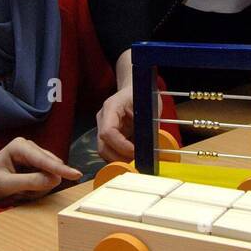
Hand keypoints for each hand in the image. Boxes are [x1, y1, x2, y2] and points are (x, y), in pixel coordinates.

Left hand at [0, 137, 81, 207]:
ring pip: (50, 174)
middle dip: (40, 184)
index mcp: (20, 146)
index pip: (44, 160)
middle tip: (20, 193)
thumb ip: (30, 182)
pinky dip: (37, 188)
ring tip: (19, 192)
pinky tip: (23, 190)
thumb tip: (55, 180)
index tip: (77, 175)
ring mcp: (33, 156)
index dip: (61, 169)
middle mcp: (29, 147)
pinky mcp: (35, 165)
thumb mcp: (5, 185)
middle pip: (50, 167)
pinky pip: (46, 178)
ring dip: (38, 187)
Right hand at [96, 48, 162, 162]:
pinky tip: (132, 159)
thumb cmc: (143, 93)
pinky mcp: (108, 135)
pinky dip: (120, 158)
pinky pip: (109, 150)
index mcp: (111, 107)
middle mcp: (103, 119)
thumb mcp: (148, 107)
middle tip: (137, 164)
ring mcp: (103, 127)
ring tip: (136, 163)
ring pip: (104, 151)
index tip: (136, 153)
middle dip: (119, 158)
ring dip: (119, 160)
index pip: (108, 132)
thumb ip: (146, 127)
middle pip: (102, 146)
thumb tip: (147, 148)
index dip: (121, 146)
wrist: (135, 86)